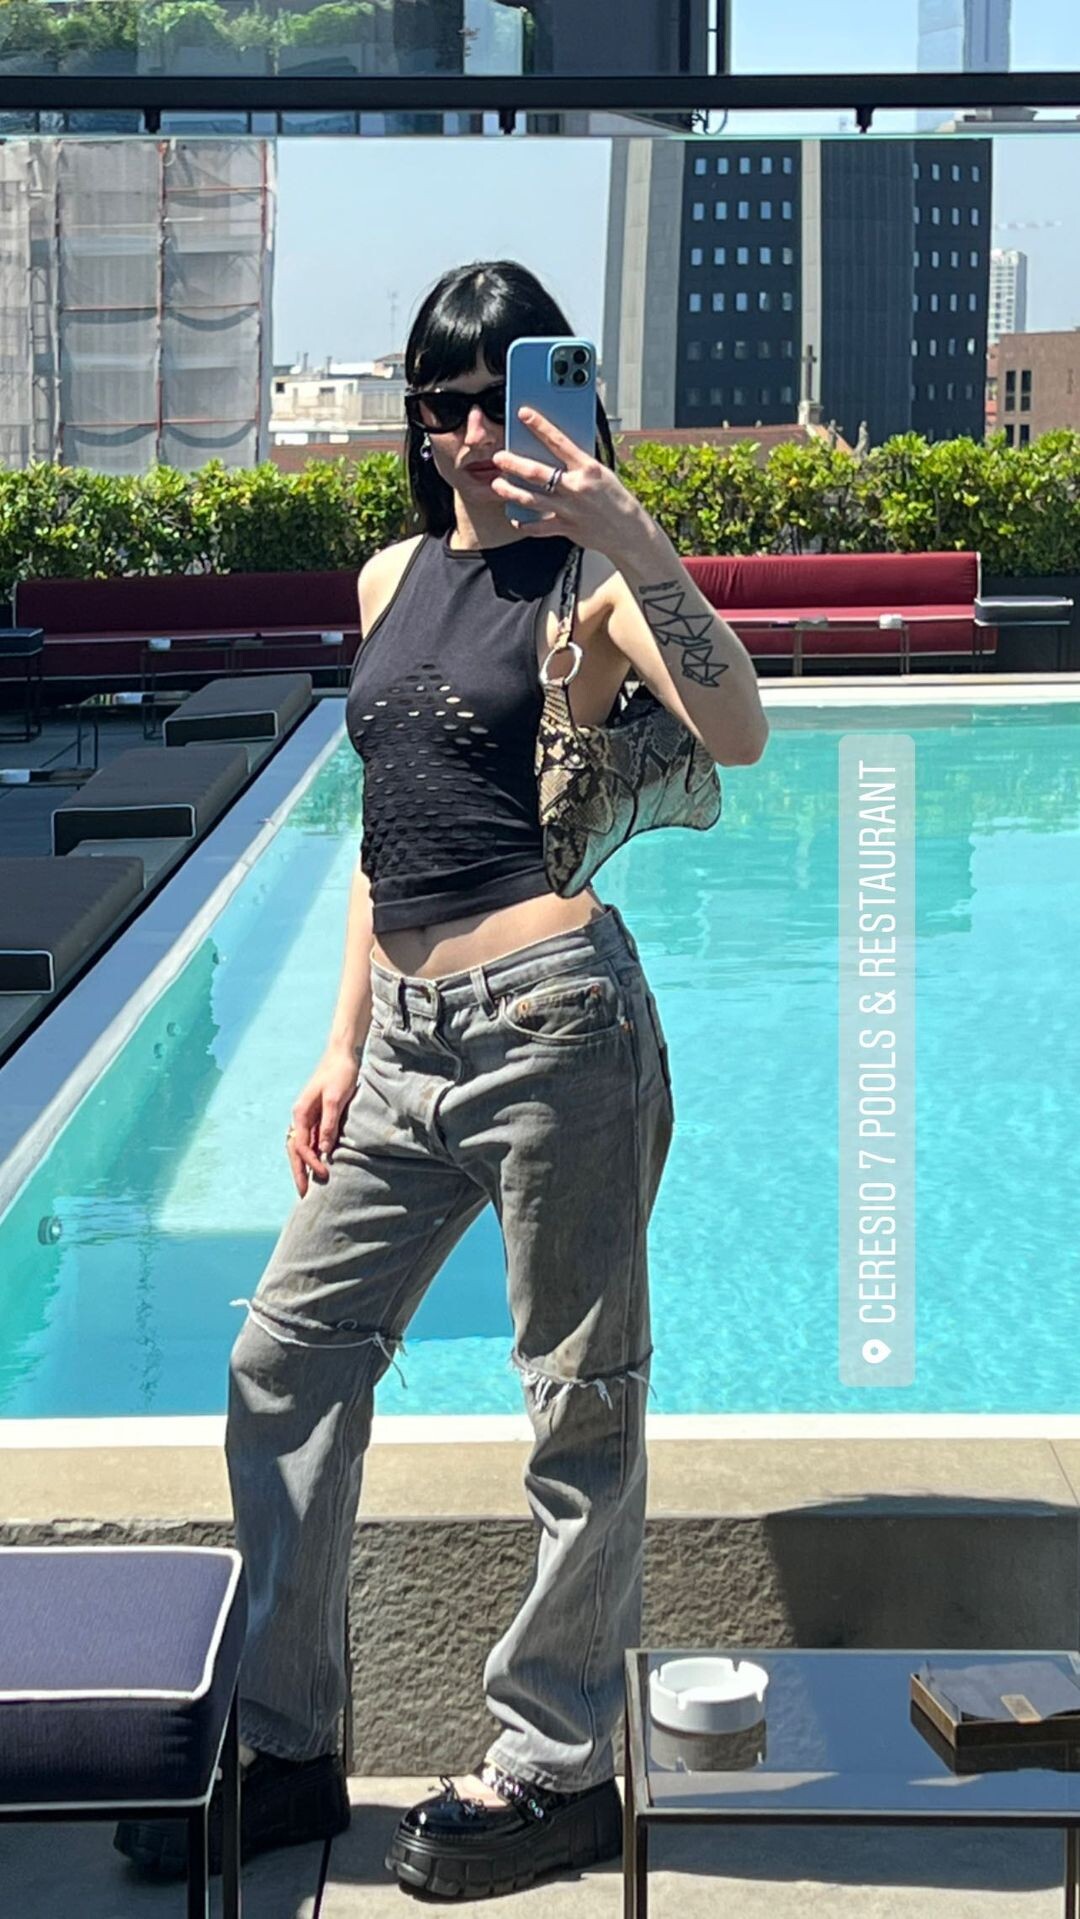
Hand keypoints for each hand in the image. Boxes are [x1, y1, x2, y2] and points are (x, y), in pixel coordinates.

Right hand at [287, 1045, 359, 1197]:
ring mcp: (308, 1117)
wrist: (343, 1055)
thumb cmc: (339, 1074)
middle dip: (299, 1172)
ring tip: (308, 1185)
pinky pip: (311, 1140)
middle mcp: (300, 1117)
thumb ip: (329, 1125)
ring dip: (304, 1166)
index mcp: (300, 1113)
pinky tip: (319, 1166)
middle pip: (295, 1151)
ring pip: (301, 1147)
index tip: (323, 1176)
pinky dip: (313, 1155)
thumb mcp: (335, 1100)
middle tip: (303, 1194)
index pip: (300, 1146)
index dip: (310, 1163)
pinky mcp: (318, 1116)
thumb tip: (324, 1150)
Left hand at [490, 406, 645, 560]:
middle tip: (499, 457)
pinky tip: (515, 517)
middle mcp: (576, 488)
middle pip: (536, 472)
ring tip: (498, 485)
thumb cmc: (616, 499)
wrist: (629, 531)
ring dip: (511, 491)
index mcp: (588, 468)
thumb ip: (577, 464)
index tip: (523, 414)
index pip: (559, 442)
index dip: (539, 426)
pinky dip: (525, 524)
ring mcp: (569, 509)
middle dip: (513, 463)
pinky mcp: (566, 528)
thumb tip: (555, 452)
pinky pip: (539, 527)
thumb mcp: (601, 473)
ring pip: (531, 499)